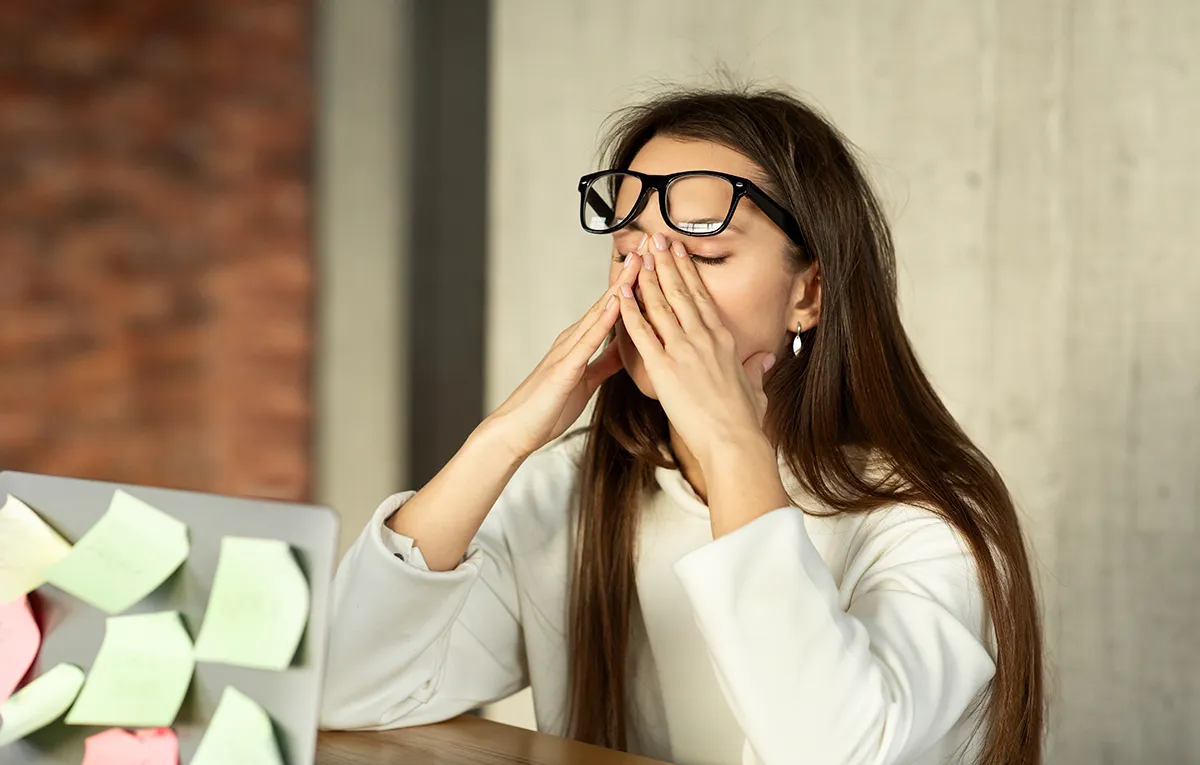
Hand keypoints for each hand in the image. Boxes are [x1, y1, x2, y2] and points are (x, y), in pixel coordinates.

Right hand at [481, 252, 643, 459]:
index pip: (613, 307)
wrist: (518, 429)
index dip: (634, 284)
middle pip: (608, 300)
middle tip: (650, 246)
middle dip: (630, 274)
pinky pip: (588, 341)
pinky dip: (604, 321)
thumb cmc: (549, 407)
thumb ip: (604, 362)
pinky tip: (618, 305)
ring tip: (639, 263)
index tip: (654, 262)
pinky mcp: (564, 367)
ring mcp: (568, 350)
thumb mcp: (587, 380)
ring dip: (620, 287)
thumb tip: (626, 347)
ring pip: (599, 313)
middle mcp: (574, 339)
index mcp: (581, 343)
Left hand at [616, 236, 775, 467]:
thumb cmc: (744, 420)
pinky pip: (641, 333)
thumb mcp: (756, 387)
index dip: (687, 271)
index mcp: (722, 339)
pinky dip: (629, 311)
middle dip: (665, 262)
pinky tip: (620, 293)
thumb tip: (765, 359)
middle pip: (680, 291)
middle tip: (654, 239)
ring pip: (660, 304)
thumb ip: (756, 369)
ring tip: (637, 255)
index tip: (678, 252)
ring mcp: (683, 350)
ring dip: (647, 277)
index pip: (701, 296)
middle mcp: (703, 338)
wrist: (734, 440)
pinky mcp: (664, 367)